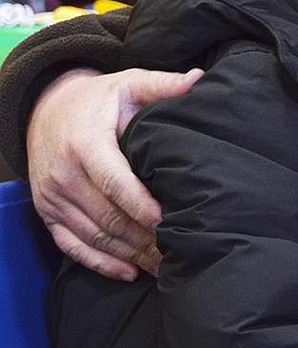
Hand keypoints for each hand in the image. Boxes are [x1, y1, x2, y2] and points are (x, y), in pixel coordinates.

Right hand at [27, 66, 202, 280]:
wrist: (47, 108)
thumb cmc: (99, 99)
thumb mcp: (129, 84)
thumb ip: (163, 85)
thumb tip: (199, 78)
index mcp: (86, 145)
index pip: (115, 182)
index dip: (141, 205)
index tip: (169, 220)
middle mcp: (65, 175)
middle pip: (107, 216)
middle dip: (144, 237)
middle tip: (179, 250)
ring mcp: (53, 197)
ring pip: (93, 235)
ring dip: (128, 254)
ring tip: (164, 265)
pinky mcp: (48, 212)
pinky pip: (71, 245)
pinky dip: (99, 262)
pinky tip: (128, 271)